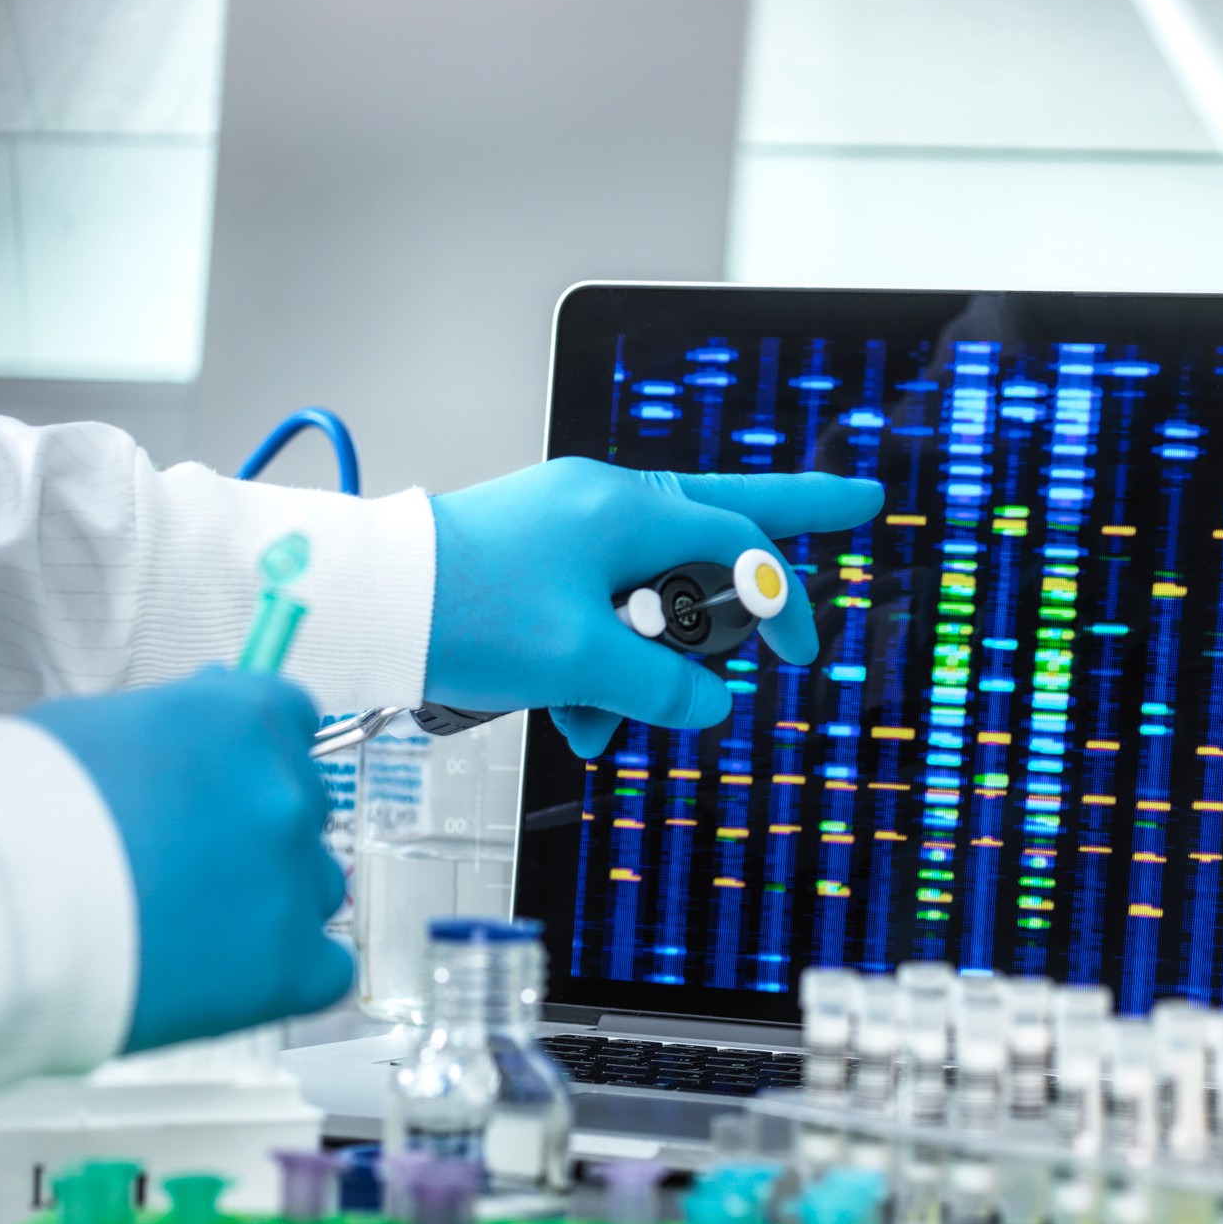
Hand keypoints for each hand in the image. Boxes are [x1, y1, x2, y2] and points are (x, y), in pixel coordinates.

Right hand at [26, 668, 350, 1052]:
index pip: (294, 720)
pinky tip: (231, 977)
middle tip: (186, 862)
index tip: (226, 780)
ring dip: (271, 901)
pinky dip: (288, 973)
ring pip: (316, 886)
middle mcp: (285, 792)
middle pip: (303, 805)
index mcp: (244, 719)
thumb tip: (214, 700)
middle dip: (254, 829)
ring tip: (190, 926)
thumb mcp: (93, 725)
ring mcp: (294, 879)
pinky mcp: (290, 964)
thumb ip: (177, 717)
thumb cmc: (14, 814)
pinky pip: (326, 969)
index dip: (255, 753)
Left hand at [426, 459, 883, 756]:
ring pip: (648, 590)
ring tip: (599, 722)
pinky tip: (571, 716)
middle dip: (781, 531)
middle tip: (855, 501)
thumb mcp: (583, 662)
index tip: (801, 652)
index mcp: (628, 509)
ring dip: (641, 662)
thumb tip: (710, 702)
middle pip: (719, 521)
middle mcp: (605, 504)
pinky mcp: (537, 559)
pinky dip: (595, 662)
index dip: (781, 603)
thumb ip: (663, 683)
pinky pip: (597, 607)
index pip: (740, 546)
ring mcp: (569, 527)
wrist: (367, 604)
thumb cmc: (467, 611)